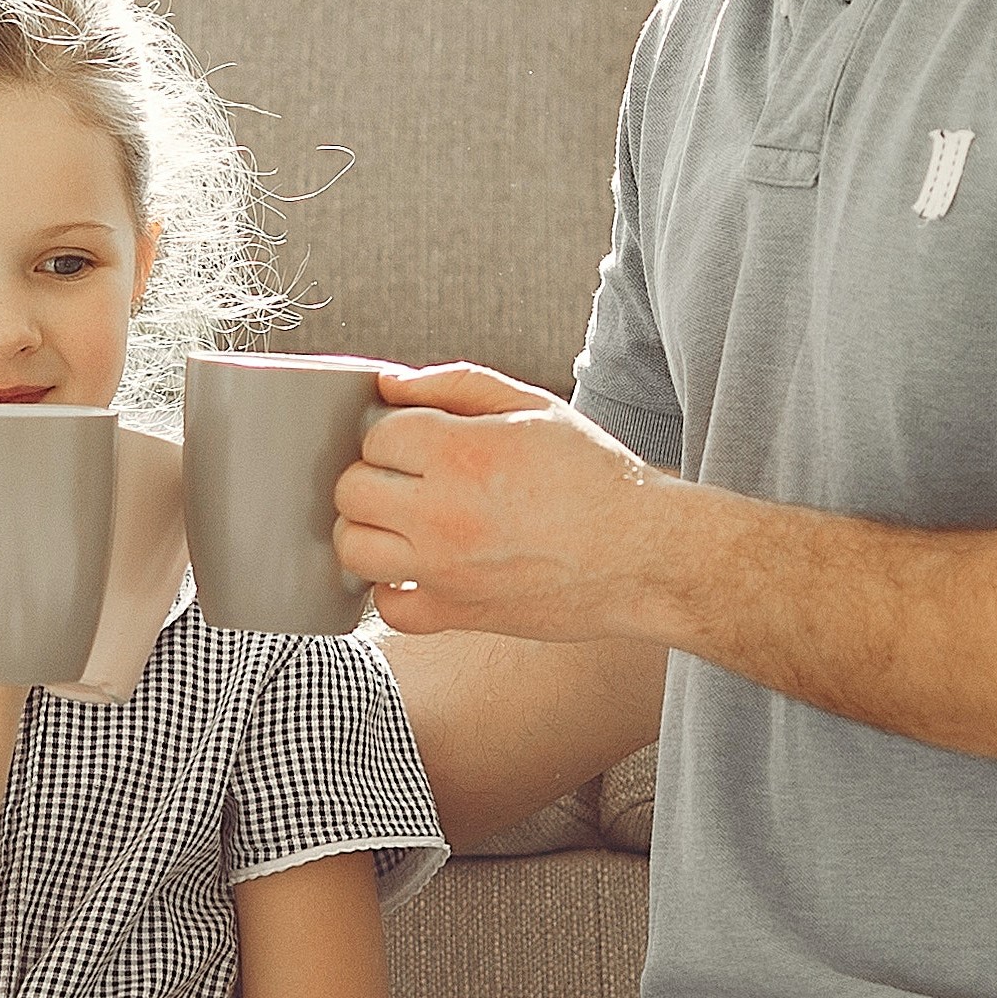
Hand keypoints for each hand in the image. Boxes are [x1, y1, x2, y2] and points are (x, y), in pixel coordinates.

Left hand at [334, 364, 664, 640]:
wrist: (645, 555)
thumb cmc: (595, 477)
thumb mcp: (533, 407)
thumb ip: (457, 385)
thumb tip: (391, 383)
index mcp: (463, 453)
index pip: (375, 436)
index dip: (392, 433)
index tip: (417, 442)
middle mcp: (445, 513)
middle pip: (351, 490)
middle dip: (371, 477)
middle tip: (404, 479)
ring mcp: (447, 570)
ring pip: (354, 548)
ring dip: (368, 530)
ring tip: (401, 522)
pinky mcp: (459, 614)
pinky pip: (389, 608)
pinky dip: (393, 590)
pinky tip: (418, 570)